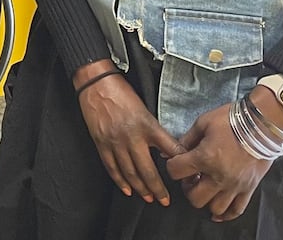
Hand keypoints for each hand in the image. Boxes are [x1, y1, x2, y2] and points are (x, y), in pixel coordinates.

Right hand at [74, 62, 184, 205]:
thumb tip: (166, 148)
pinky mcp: (101, 143)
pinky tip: (127, 189)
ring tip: (148, 197)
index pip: (169, 149)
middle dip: (158, 188)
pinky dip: (120, 181)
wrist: (96, 82)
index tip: (186, 175)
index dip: (179, 164)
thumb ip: (154, 129)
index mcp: (147, 125)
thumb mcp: (144, 108)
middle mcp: (132, 136)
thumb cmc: (120, 91)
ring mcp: (115, 142)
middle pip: (148, 170)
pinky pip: (112, 167)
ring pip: (130, 173)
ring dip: (141, 188)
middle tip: (165, 199)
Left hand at [164, 91, 281, 222]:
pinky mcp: (249, 188)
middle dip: (188, 189)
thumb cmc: (232, 119)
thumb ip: (187, 139)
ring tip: (206, 188)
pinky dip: (226, 214)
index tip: (177, 162)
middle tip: (191, 178)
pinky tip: (218, 210)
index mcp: (205, 157)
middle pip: (194, 198)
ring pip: (215, 208)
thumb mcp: (203, 123)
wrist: (262, 122)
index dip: (172, 166)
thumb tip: (172, 150)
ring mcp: (236, 185)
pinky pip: (236, 210)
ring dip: (206, 201)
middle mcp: (219, 176)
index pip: (176, 171)